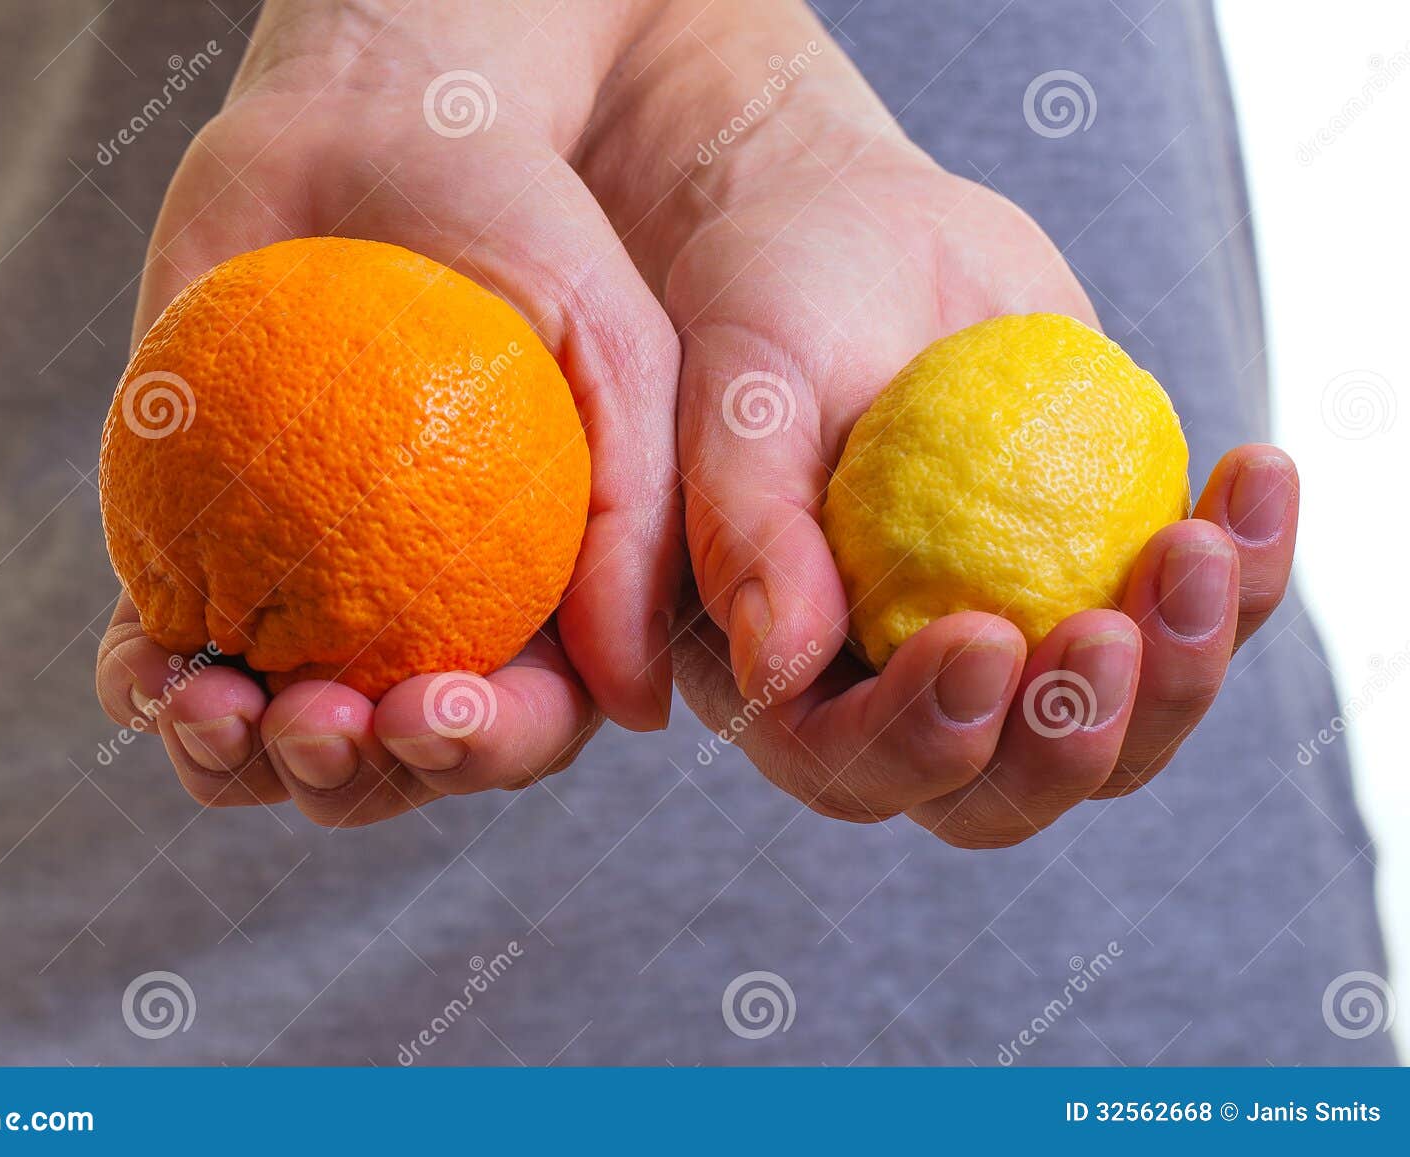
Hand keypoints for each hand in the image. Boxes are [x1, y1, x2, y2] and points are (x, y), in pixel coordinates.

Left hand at [95, 1, 683, 824]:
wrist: (368, 132)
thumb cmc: (513, 228)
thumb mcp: (616, 347)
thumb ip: (640, 518)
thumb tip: (642, 713)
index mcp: (533, 604)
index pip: (523, 725)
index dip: (483, 752)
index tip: (436, 705)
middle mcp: (420, 619)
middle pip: (389, 765)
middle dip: (350, 778)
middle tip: (317, 716)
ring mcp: (307, 594)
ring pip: (268, 743)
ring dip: (236, 764)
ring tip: (213, 704)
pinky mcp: (202, 549)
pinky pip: (162, 653)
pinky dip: (145, 685)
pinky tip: (145, 667)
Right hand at [581, 1, 1299, 845]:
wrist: (864, 234)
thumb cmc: (772, 308)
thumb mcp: (744, 400)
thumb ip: (745, 530)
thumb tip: (776, 669)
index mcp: (788, 677)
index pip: (848, 762)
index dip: (920, 736)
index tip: (980, 637)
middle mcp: (899, 689)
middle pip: (997, 793)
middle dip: (1069, 741)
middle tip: (1110, 632)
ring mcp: (1016, 646)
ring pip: (1119, 738)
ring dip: (1183, 671)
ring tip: (1202, 546)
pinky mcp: (1101, 582)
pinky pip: (1192, 622)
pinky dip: (1248, 571)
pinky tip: (1254, 478)